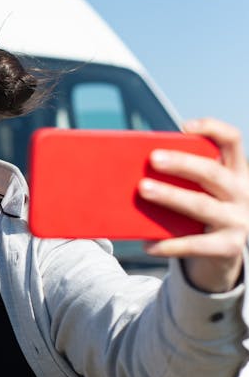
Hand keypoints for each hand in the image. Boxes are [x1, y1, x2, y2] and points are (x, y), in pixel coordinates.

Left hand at [140, 119, 248, 291]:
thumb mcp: (205, 188)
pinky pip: (195, 245)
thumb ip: (185, 176)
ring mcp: (238, 220)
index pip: (232, 140)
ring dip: (171, 196)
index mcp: (237, 170)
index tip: (184, 127)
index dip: (212, 129)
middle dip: (182, 164)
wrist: (226, 249)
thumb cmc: (206, 209)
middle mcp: (243, 193)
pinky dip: (169, 244)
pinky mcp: (229, 246)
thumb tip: (138, 169)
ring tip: (143, 189)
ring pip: (201, 205)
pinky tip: (147, 244)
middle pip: (212, 172)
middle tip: (153, 159)